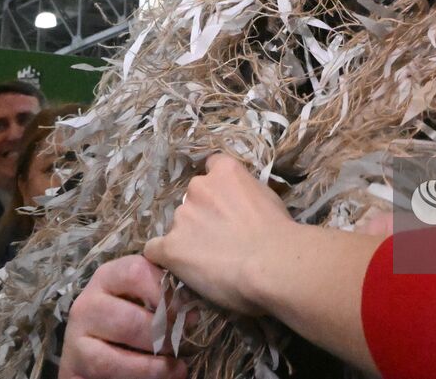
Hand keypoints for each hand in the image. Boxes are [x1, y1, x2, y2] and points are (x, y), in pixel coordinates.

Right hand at [59, 255, 188, 378]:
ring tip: (176, 366)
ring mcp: (75, 335)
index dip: (166, 294)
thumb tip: (193, 309)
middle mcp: (87, 303)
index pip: (136, 272)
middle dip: (162, 335)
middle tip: (182, 342)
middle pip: (129, 318)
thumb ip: (164, 295)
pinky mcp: (73, 364)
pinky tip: (162, 375)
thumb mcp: (145, 300)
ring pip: (114, 354)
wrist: (99, 354)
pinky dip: (141, 375)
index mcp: (108, 277)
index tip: (189, 312)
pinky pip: (108, 369)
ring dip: (152, 362)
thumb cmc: (132, 320)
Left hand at [144, 154, 297, 315]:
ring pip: (178, 225)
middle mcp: (198, 187)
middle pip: (193, 198)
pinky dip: (164, 257)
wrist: (272, 263)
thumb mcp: (268, 198)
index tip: (225, 206)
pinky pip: (155, 249)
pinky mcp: (170, 246)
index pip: (212, 168)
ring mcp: (182, 216)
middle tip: (221, 238)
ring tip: (209, 260)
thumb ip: (247, 195)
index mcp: (225, 171)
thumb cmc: (280, 233)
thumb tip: (241, 207)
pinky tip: (178, 267)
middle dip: (202, 215)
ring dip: (188, 237)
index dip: (218, 189)